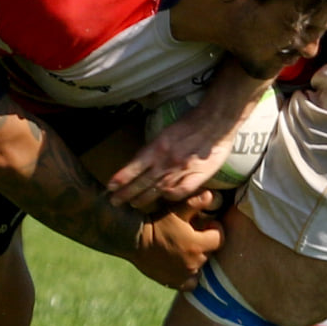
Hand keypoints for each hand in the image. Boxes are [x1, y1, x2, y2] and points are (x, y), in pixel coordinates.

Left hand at [110, 103, 245, 209]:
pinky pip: (181, 192)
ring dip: (144, 198)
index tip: (110, 187)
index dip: (122, 178)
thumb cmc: (191, 123)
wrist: (216, 120)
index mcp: (158, 147)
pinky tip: (164, 199)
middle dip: (127, 193)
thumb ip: (155, 148)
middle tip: (114, 202)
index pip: (135, 167)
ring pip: (158, 189)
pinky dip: (171, 197)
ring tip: (133, 205)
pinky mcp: (198, 175)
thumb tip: (141, 163)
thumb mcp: (167, 131)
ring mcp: (182, 170)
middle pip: (143, 182)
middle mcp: (167, 160)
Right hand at [130, 209, 222, 288]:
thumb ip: (196, 202)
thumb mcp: (176, 209)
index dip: (215, 230)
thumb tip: (211, 195)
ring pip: (200, 268)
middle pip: (209, 253)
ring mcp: (184, 275)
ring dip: (197, 260)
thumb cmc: (156, 222)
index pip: (219, 238)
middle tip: (193, 236)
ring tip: (186, 250)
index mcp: (197, 244)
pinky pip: (190, 283)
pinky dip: (188, 276)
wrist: (135, 240)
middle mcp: (194, 262)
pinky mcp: (174, 283)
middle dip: (204, 244)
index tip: (207, 225)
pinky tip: (181, 266)